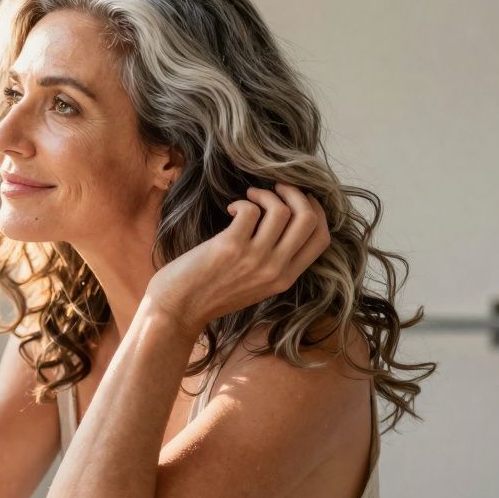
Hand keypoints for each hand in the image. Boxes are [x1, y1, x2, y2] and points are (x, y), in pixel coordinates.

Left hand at [144, 182, 330, 336]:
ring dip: (265, 194)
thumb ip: (275, 263)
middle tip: (276, 188)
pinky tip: (231, 209)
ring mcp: (254, 258)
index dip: (317, 211)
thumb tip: (285, 223)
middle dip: (295, 194)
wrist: (178, 309)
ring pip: (281, 210)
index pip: (321, 238)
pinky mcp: (231, 246)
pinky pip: (250, 210)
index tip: (302, 198)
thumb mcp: (256, 285)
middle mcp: (275, 269)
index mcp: (286, 279)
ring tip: (249, 197)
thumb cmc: (211, 294)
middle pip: (308, 219)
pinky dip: (242, 202)